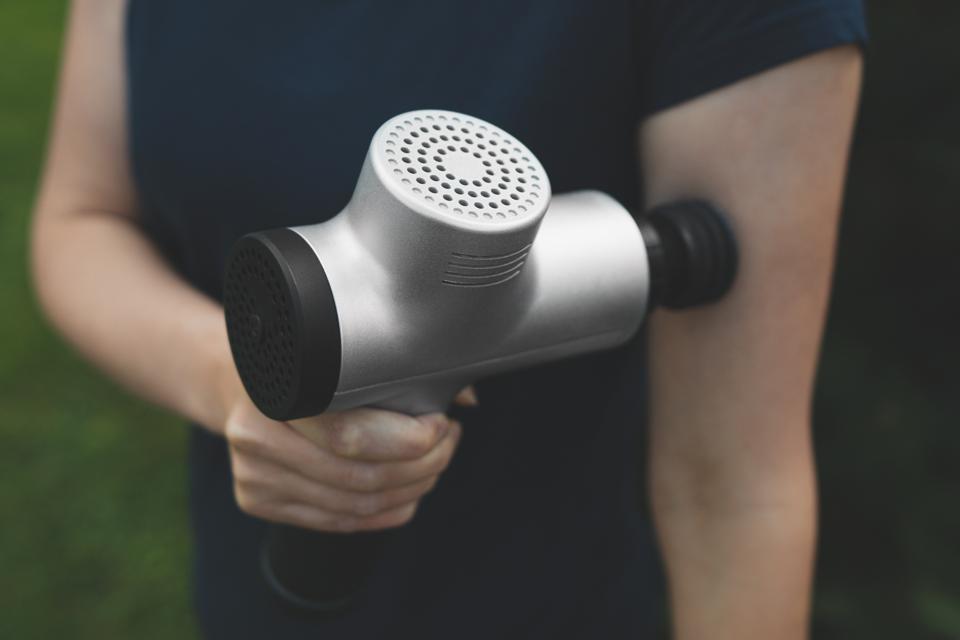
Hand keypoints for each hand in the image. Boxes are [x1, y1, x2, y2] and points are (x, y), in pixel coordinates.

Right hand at [222, 386, 473, 532]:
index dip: (410, 439)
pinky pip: (338, 521)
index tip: (441, 423)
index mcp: (277, 390)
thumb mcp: (340, 350)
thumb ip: (400, 369)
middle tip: (447, 443)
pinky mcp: (257, 501)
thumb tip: (464, 396)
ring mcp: (254, 474)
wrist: (240, 381)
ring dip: (410, 490)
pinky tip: (408, 492)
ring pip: (355, 506)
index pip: (352, 435)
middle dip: (421, 466)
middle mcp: (256, 434)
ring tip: (433, 464)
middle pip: (359, 476)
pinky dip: (385, 512)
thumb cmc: (306, 361)